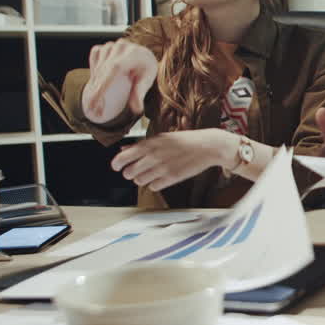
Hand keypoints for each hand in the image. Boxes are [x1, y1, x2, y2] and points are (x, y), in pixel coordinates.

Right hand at [81, 39, 157, 122]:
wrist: (143, 56)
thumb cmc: (146, 69)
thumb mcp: (147, 80)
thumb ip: (140, 93)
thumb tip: (136, 109)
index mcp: (134, 54)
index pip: (114, 69)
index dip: (102, 85)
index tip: (93, 101)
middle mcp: (121, 47)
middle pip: (103, 70)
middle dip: (96, 91)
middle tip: (92, 108)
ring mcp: (111, 45)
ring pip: (98, 66)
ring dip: (95, 83)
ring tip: (97, 98)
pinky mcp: (104, 46)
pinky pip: (94, 58)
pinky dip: (94, 69)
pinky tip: (98, 79)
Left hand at [111, 129, 230, 191]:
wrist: (207, 146)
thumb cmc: (185, 140)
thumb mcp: (162, 138)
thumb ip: (141, 145)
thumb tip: (123, 150)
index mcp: (150, 144)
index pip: (122, 158)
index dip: (116, 164)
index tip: (116, 167)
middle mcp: (153, 156)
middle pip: (129, 173)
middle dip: (130, 173)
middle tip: (137, 171)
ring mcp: (162, 167)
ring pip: (139, 181)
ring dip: (142, 179)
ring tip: (150, 174)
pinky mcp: (172, 178)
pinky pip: (153, 187)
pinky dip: (155, 184)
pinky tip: (161, 178)